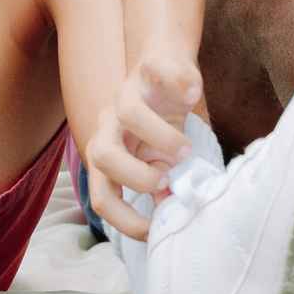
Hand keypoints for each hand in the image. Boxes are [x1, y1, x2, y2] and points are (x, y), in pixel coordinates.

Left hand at [83, 52, 202, 241]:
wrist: (164, 63)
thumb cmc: (160, 122)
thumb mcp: (159, 159)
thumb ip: (160, 186)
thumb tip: (168, 220)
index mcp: (109, 151)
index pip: (101, 195)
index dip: (124, 220)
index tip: (155, 230)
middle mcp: (111, 123)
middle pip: (100, 153)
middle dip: (136, 177)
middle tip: (166, 179)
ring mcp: (128, 92)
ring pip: (127, 111)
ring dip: (162, 138)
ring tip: (186, 150)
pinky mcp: (150, 67)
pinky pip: (158, 71)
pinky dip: (179, 85)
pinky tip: (192, 97)